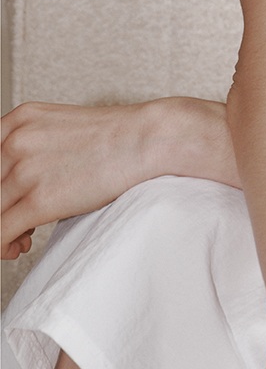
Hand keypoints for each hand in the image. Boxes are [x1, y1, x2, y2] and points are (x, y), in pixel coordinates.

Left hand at [0, 97, 235, 259]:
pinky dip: (1, 246)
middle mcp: (14, 141)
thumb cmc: (115, 139)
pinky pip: (0, 231)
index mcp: (17, 120)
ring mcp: (24, 169)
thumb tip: (18, 183)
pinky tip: (18, 247)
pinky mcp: (39, 199)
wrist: (148, 139)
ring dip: (1, 232)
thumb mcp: (61, 130)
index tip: (7, 202)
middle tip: (16, 225)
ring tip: (20, 240)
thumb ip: (32, 149)